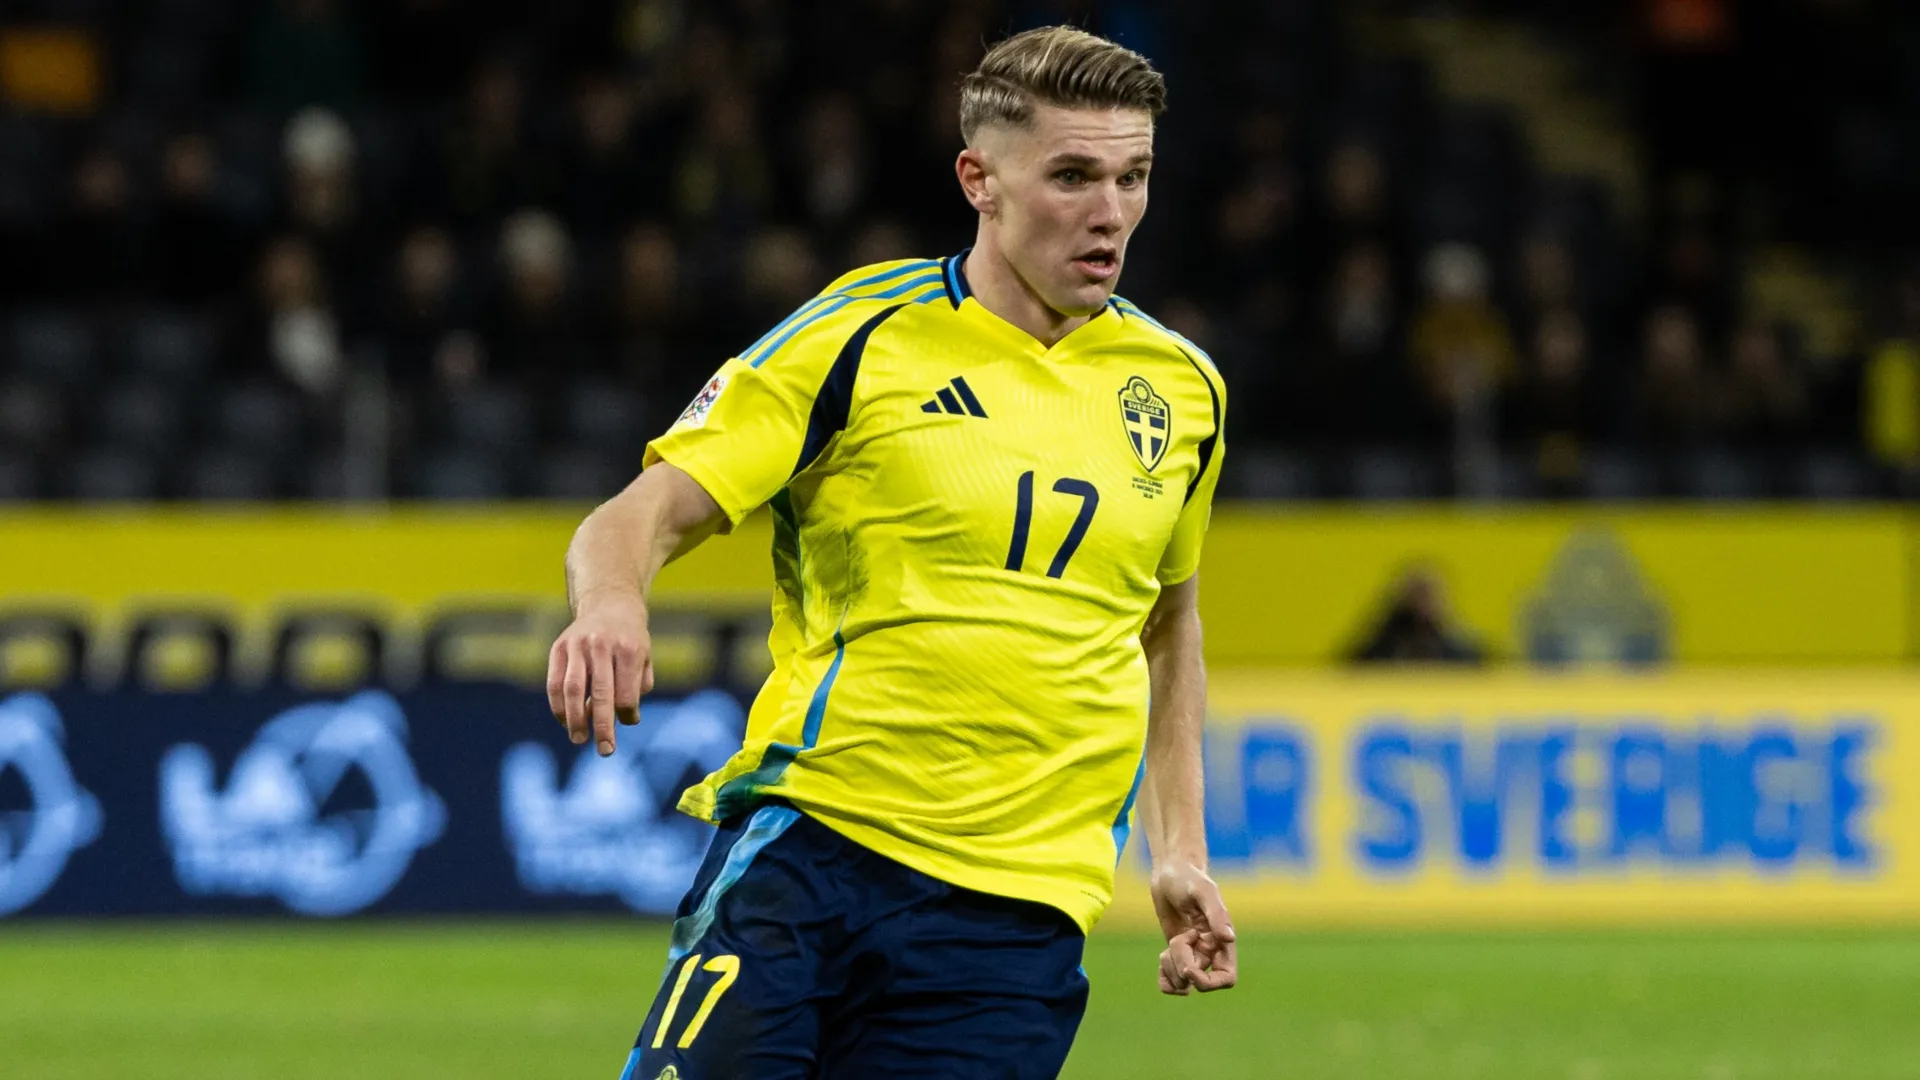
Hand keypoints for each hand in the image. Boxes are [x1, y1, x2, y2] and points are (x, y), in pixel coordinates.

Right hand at [546, 588, 652, 755]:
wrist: (609, 605)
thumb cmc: (630, 641)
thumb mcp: (644, 659)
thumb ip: (637, 688)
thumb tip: (627, 719)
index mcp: (629, 649)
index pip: (626, 694)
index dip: (627, 714)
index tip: (627, 721)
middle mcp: (603, 646)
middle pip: (601, 693)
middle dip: (602, 726)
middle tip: (605, 750)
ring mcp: (578, 645)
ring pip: (572, 689)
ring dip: (575, 720)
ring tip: (579, 739)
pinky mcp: (559, 648)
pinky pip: (554, 683)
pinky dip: (558, 706)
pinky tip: (565, 721)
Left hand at [1150, 862, 1236, 994]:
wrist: (1169, 873)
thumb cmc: (1189, 878)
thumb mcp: (1203, 892)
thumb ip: (1217, 914)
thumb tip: (1229, 939)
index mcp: (1223, 941)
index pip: (1227, 978)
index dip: (1208, 982)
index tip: (1188, 968)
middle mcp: (1211, 951)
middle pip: (1199, 982)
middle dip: (1182, 967)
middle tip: (1174, 943)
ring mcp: (1193, 955)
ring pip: (1183, 984)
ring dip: (1171, 969)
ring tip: (1168, 945)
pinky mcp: (1177, 955)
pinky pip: (1172, 982)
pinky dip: (1163, 978)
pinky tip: (1161, 957)